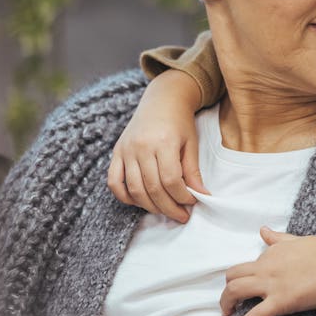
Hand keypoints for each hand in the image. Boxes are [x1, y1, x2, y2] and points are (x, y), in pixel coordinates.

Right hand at [107, 70, 207, 221]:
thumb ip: (193, 170)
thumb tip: (201, 195)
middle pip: (152, 188)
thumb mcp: (191, 142)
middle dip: (168, 207)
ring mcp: (126, 150)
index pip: (171, 179)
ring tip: (165, 210)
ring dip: (150, 206)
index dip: (182, 196)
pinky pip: (114, 181)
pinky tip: (140, 202)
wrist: (162, 99)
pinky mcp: (116, 152)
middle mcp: (141, 147)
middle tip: (181, 216)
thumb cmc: (180, 121)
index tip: (192, 203)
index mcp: (163, 142)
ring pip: (134, 189)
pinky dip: (125, 196)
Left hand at [222, 225, 315, 315]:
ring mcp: (272, 283)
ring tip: (228, 313)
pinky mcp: (280, 301)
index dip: (241, 278)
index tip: (245, 287)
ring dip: (227, 303)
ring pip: (235, 291)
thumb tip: (263, 230)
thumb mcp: (297, 240)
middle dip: (226, 291)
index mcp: (271, 252)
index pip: (245, 265)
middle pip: (232, 276)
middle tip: (230, 302)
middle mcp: (266, 266)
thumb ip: (278, 239)